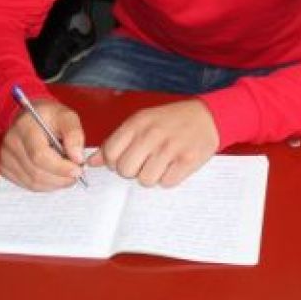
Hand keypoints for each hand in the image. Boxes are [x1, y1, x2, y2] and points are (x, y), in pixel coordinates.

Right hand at [0, 99, 85, 190]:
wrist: (31, 117)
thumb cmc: (50, 117)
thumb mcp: (67, 117)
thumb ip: (74, 135)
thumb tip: (77, 158)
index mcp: (25, 126)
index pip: (39, 155)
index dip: (60, 167)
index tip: (78, 170)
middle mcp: (11, 141)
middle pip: (36, 172)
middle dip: (61, 178)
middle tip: (76, 173)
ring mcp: (5, 156)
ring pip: (33, 183)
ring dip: (55, 183)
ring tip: (66, 173)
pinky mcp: (5, 168)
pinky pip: (28, 185)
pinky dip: (45, 185)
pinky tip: (53, 174)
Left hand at [90, 99, 218, 187]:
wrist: (207, 116)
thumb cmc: (171, 120)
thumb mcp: (142, 122)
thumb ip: (116, 140)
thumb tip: (93, 161)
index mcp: (138, 123)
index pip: (111, 153)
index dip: (114, 162)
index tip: (124, 159)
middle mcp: (152, 134)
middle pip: (126, 170)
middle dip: (132, 171)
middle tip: (144, 163)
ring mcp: (170, 148)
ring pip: (145, 180)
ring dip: (151, 177)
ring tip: (160, 164)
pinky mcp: (187, 161)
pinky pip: (166, 183)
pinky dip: (168, 179)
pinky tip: (173, 166)